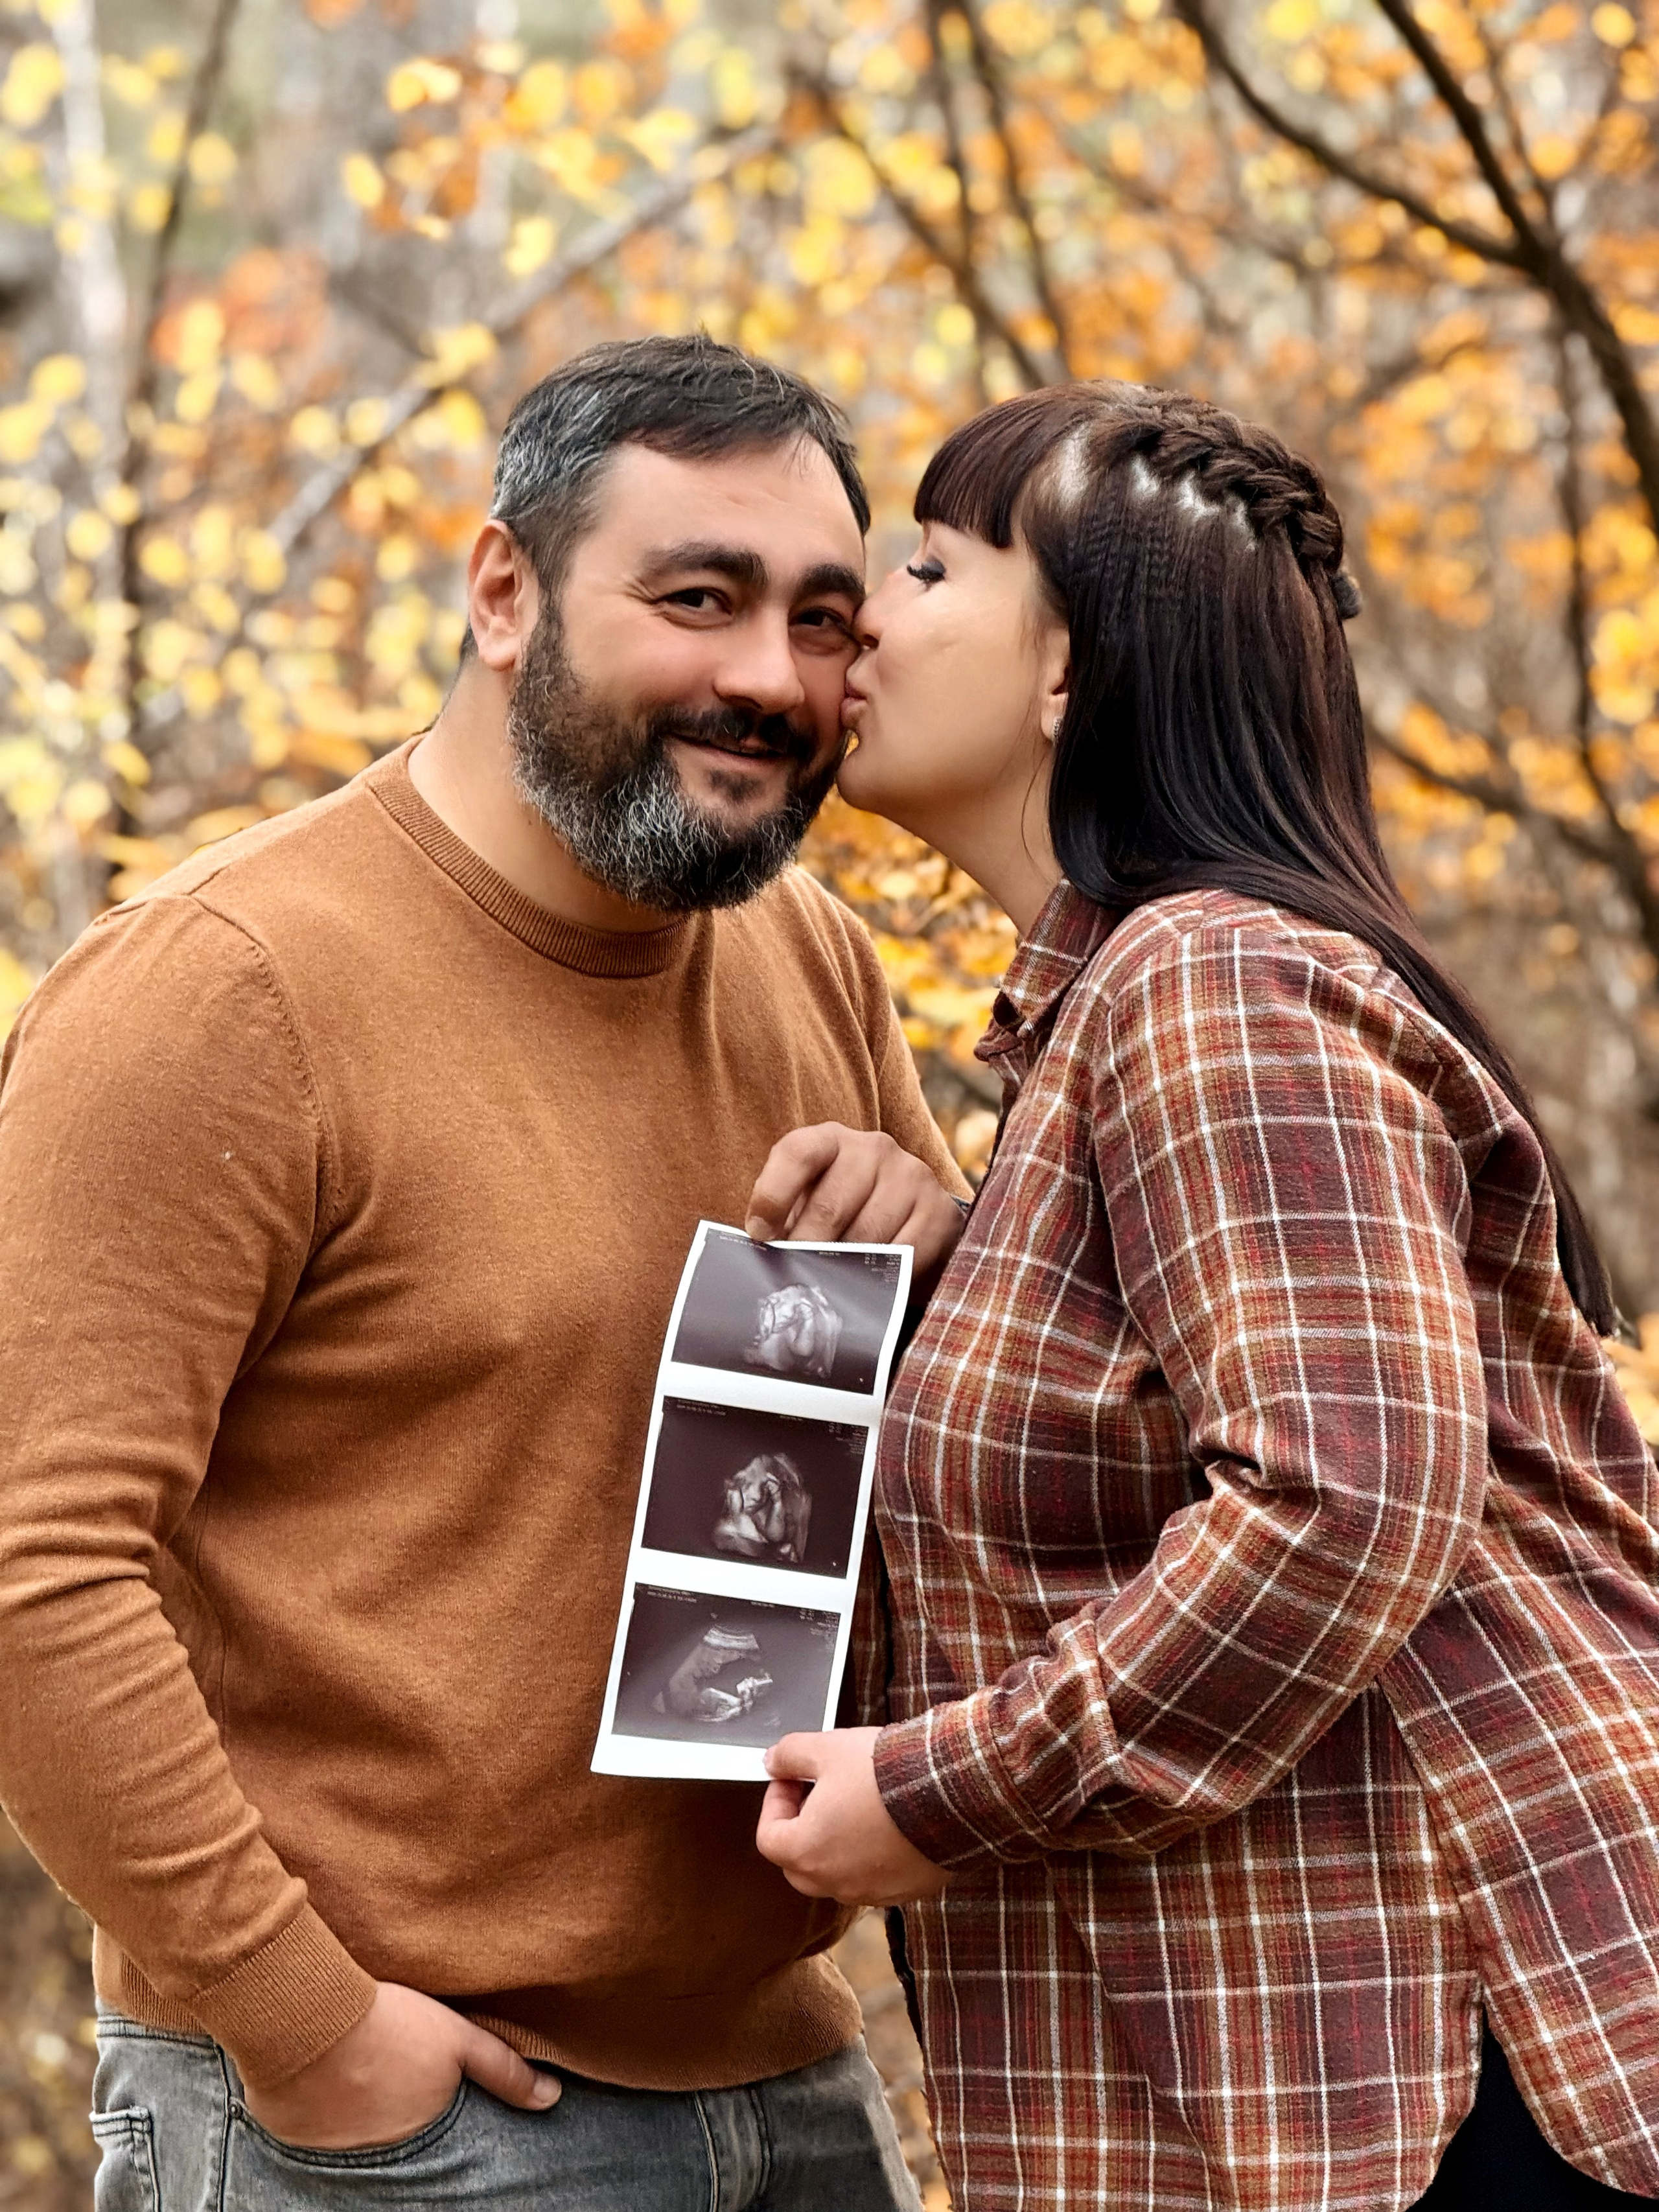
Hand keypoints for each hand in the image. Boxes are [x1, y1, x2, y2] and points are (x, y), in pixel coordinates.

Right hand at [243, 1981, 558, 2150]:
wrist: (309, 2020)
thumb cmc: (389, 2025)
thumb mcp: (458, 2038)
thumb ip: (503, 2070)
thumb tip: (552, 2099)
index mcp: (417, 2129)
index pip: (431, 2130)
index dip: (426, 2106)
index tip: (418, 2084)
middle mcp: (377, 2151)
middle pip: (390, 2131)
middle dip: (389, 2107)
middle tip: (384, 2071)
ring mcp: (331, 2148)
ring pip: (348, 2129)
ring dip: (352, 2104)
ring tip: (353, 2066)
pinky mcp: (290, 2133)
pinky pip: (307, 2124)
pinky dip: (314, 2103)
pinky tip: (318, 2073)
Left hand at [745, 1124, 964, 1288]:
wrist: (912, 1218)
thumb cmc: (844, 1213)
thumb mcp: (809, 1204)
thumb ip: (783, 1219)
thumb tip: (758, 1251)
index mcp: (830, 1140)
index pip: (798, 1153)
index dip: (773, 1195)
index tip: (760, 1235)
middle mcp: (873, 1148)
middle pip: (830, 1205)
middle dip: (807, 1249)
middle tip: (797, 1276)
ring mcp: (910, 1174)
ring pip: (866, 1236)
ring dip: (844, 1267)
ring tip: (832, 1283)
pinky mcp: (939, 1208)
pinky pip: (904, 1255)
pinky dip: (883, 1276)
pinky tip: (872, 1283)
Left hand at [756, 1727, 949, 1906]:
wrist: (952, 1793)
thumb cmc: (884, 1772)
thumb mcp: (828, 1748)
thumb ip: (789, 1755)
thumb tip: (771, 1762)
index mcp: (807, 1851)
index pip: (768, 1838)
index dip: (775, 1803)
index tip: (793, 1778)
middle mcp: (834, 1882)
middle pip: (799, 1864)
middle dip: (801, 1828)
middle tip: (820, 1792)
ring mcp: (871, 1891)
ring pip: (837, 1873)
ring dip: (836, 1844)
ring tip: (857, 1805)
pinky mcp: (904, 1891)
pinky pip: (874, 1878)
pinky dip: (872, 1857)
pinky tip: (888, 1823)